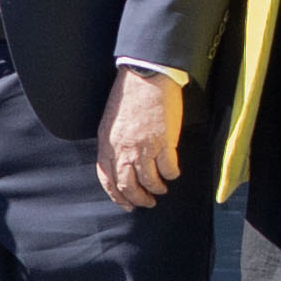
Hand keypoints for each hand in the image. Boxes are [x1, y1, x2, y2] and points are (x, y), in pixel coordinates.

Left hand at [92, 73, 178, 210]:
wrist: (146, 76)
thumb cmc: (128, 95)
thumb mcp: (111, 121)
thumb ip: (113, 143)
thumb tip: (120, 162)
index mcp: (107, 143)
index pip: (107, 178)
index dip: (117, 196)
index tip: (126, 204)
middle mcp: (123, 149)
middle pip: (128, 185)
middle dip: (138, 199)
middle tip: (147, 203)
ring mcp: (143, 147)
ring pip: (149, 181)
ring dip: (156, 189)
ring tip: (161, 189)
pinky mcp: (164, 142)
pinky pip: (168, 169)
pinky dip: (171, 175)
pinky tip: (173, 173)